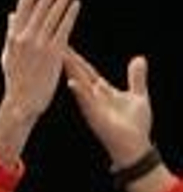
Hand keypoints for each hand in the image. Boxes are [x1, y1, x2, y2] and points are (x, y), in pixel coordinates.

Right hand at [0, 0, 79, 165]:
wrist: (22, 102)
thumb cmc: (16, 79)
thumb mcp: (8, 54)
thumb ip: (11, 33)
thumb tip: (11, 14)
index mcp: (13, 38)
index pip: (22, 9)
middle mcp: (25, 39)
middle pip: (39, 9)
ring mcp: (39, 46)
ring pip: (52, 16)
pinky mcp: (53, 54)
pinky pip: (63, 29)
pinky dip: (69, 15)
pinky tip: (76, 4)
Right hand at [66, 49, 153, 167]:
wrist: (135, 147)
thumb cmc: (136, 125)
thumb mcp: (138, 96)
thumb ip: (136, 78)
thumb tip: (138, 58)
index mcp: (102, 91)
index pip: (86, 70)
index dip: (76, 57)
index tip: (64, 44)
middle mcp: (94, 97)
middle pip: (78, 73)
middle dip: (67, 59)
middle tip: (53, 44)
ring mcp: (93, 106)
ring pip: (79, 84)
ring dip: (69, 71)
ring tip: (59, 57)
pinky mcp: (96, 116)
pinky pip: (86, 101)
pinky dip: (80, 92)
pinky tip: (72, 83)